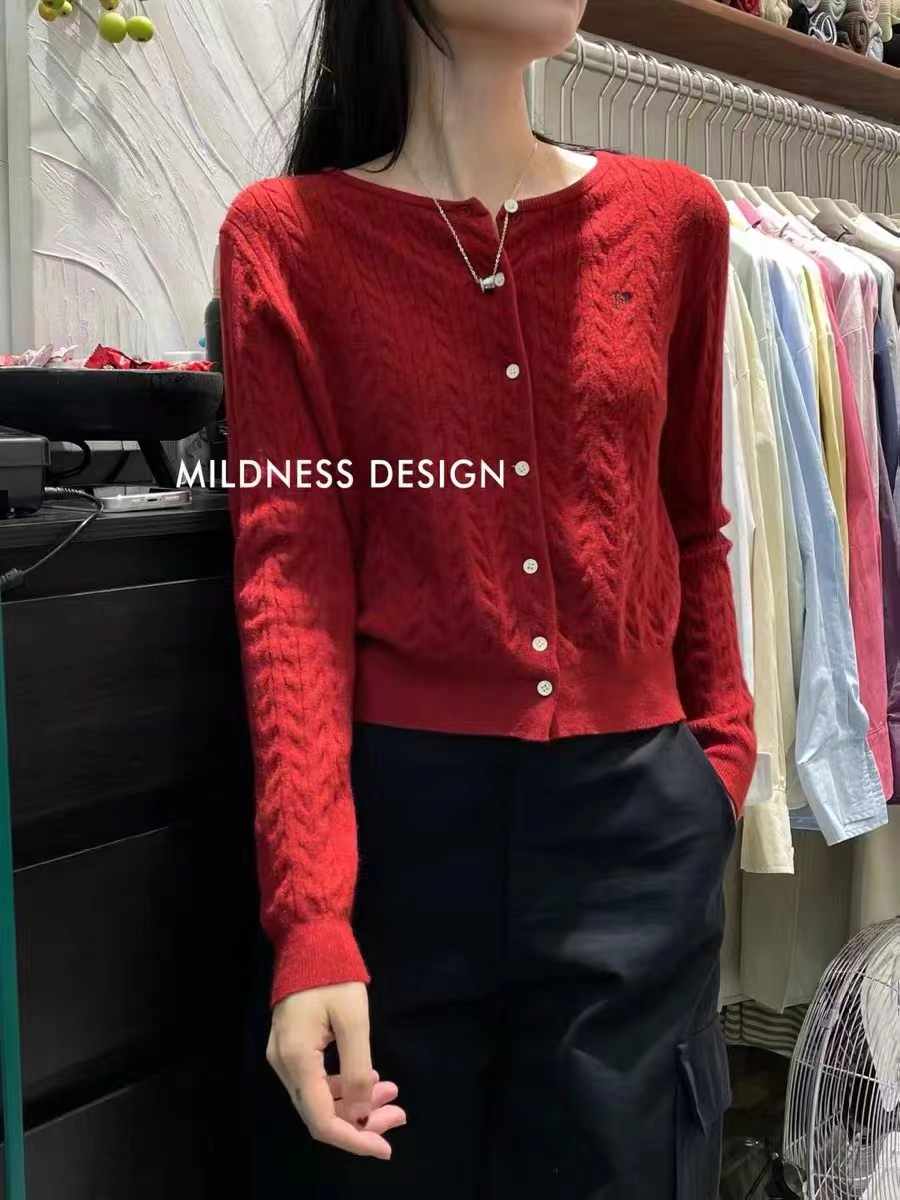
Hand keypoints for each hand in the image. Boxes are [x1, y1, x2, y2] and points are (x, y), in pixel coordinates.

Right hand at [266, 981, 405, 1158]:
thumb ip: (356, 1070)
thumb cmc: (334, 976)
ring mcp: (284, 1056)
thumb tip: (360, 1112)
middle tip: (399, 1114)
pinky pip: (316, 1081)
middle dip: (361, 1121)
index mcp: (297, 1060)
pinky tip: (370, 1078)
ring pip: (319, 1098)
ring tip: (392, 1093)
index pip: (321, 1120)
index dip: (354, 1138)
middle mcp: (284, 1065)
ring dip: (355, 1103)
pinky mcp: (291, 1047)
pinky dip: (343, 1086)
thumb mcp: (354, 1021)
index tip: (385, 1146)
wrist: (309, 941)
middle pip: (320, 1113)